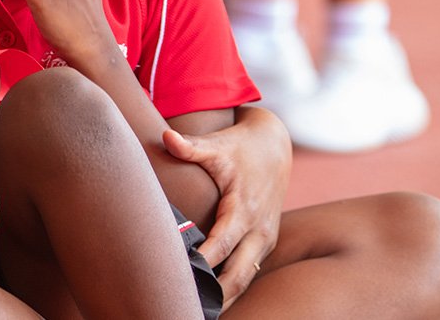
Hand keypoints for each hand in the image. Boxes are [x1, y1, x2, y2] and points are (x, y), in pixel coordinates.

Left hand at [163, 106, 290, 308]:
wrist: (273, 146)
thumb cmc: (239, 147)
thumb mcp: (217, 145)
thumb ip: (191, 147)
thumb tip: (166, 137)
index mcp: (245, 210)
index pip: (221, 245)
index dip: (202, 262)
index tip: (179, 275)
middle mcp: (259, 231)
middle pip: (238, 275)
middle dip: (216, 295)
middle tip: (187, 307)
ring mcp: (263, 240)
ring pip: (245, 279)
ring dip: (225, 296)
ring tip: (197, 311)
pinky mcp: (262, 243)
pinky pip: (248, 272)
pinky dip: (231, 287)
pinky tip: (210, 300)